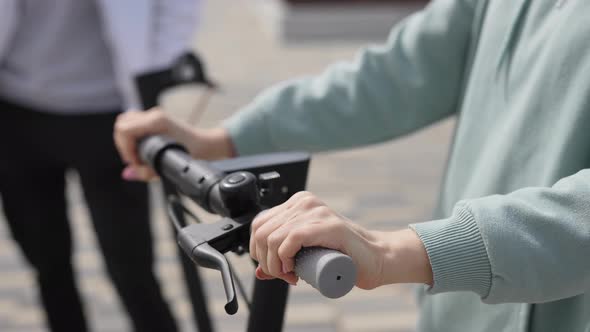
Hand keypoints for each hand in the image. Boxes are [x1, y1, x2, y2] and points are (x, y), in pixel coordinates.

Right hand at [113, 108, 235, 180]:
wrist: (205, 144)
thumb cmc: (193, 152)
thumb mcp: (168, 164)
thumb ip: (146, 171)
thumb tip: (127, 175)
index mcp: (157, 121)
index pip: (125, 131)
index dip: (125, 149)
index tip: (134, 162)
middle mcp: (154, 115)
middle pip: (121, 125)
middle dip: (124, 146)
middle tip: (134, 161)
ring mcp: (154, 115)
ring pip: (125, 123)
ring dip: (126, 141)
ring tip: (136, 156)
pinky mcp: (154, 120)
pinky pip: (133, 124)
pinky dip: (132, 137)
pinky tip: (140, 149)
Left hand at [250, 191, 433, 289]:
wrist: (375, 258)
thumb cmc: (343, 256)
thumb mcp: (306, 253)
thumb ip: (283, 258)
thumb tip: (259, 271)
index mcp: (297, 203)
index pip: (259, 224)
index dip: (259, 252)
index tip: (276, 269)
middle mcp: (304, 202)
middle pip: (263, 232)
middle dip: (266, 262)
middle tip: (285, 276)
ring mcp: (316, 211)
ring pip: (273, 237)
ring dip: (274, 265)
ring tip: (291, 276)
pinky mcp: (327, 224)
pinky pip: (291, 238)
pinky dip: (284, 258)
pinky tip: (294, 270)